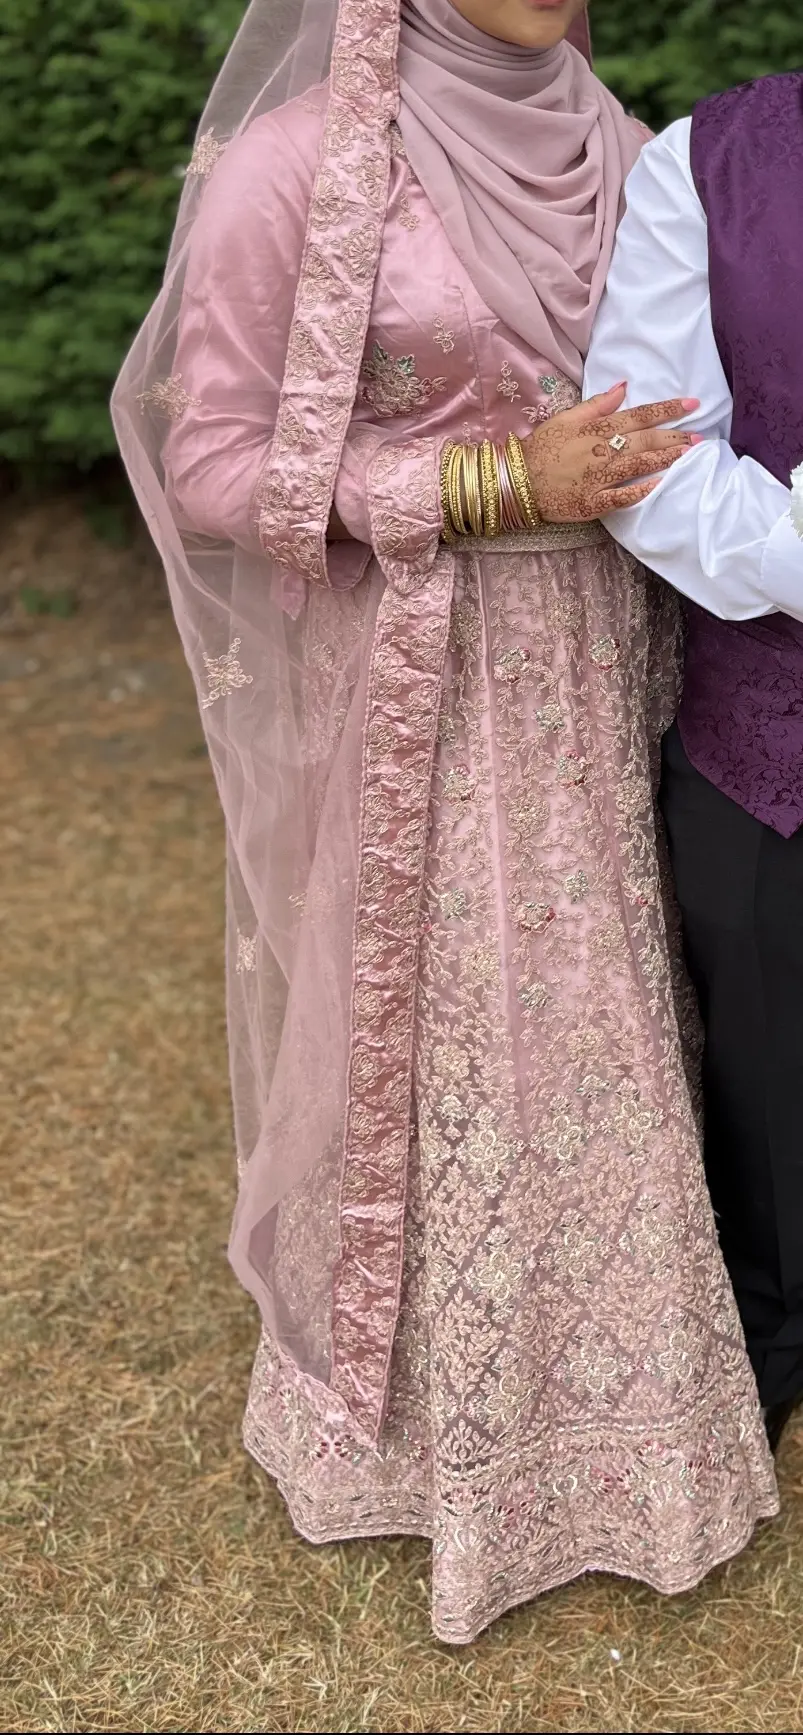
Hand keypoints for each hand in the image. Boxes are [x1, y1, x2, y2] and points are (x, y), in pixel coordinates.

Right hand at [521, 383, 700, 522]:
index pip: (638, 415)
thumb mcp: (565, 418)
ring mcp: (597, 478)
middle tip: (700, 436)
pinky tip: (660, 484)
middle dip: (674, 436)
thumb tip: (624, 387)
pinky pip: (620, 496)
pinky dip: (640, 490)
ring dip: (666, 458)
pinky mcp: (592, 503)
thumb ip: (597, 404)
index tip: (692, 404)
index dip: (667, 409)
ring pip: (638, 464)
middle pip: (644, 440)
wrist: (516, 481)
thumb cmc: (541, 448)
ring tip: (689, 454)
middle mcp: (600, 451)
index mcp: (595, 429)